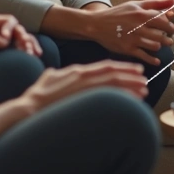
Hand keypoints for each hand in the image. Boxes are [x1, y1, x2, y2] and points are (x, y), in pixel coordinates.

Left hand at [0, 14, 39, 69]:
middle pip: (17, 29)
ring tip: (35, 54)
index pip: (9, 20)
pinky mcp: (3, 49)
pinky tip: (34, 56)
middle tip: (27, 49)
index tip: (7, 40)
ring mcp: (1, 38)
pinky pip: (18, 47)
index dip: (11, 29)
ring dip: (29, 44)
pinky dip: (26, 50)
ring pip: (21, 38)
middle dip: (25, 38)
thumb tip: (8, 41)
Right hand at [21, 61, 147, 110]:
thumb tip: (54, 73)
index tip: (134, 70)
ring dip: (131, 85)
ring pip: (114, 83)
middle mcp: (83, 75)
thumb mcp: (48, 78)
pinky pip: (108, 96)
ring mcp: (84, 87)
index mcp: (77, 70)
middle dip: (130, 75)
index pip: (105, 66)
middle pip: (113, 73)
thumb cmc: (36, 95)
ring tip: (144, 89)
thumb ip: (55, 74)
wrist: (29, 107)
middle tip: (144, 78)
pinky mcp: (84, 98)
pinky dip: (122, 96)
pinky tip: (133, 100)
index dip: (122, 67)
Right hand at [89, 0, 173, 64]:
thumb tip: (173, 0)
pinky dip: (153, 60)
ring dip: (160, 46)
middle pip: (162, 34)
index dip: (170, 26)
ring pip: (156, 45)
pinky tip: (157, 61)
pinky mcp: (128, 49)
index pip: (164, 21)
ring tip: (160, 45)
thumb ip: (156, 3)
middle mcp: (139, 27)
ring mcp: (134, 39)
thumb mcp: (136, 5)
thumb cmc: (118, 13)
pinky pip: (145, 56)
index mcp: (142, 14)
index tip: (171, 29)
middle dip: (169, 38)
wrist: (97, 24)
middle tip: (169, 38)